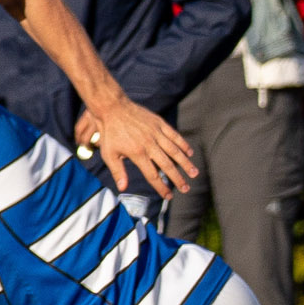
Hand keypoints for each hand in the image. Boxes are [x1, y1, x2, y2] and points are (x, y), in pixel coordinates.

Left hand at [76, 100, 195, 197]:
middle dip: (178, 178)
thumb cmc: (109, 133)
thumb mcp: (109, 154)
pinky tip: (189, 153)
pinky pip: (174, 135)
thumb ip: (118, 172)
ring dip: (185, 163)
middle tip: (186, 189)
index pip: (152, 175)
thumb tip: (123, 189)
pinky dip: (183, 144)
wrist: (112, 108)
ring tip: (194, 173)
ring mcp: (156, 133)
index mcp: (137, 154)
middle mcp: (150, 144)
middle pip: (167, 165)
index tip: (168, 196)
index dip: (161, 187)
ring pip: (175, 151)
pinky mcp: (159, 123)